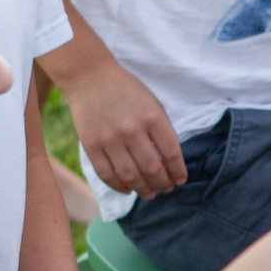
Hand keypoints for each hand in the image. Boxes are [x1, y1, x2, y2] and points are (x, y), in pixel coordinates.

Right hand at [65, 60, 185, 198]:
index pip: (171, 153)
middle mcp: (132, 129)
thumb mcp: (152, 103)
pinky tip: (128, 189)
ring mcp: (109, 139)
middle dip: (162, 184)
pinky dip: (119, 186)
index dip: (178, 171)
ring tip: (149, 193)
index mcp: (152, 117)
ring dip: (143, 189)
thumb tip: (169, 162)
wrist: (90, 77)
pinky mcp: (91, 145)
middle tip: (165, 189)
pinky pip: (107, 174)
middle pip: (152, 169)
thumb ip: (161, 130)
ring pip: (130, 176)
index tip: (180, 179)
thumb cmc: (126, 91)